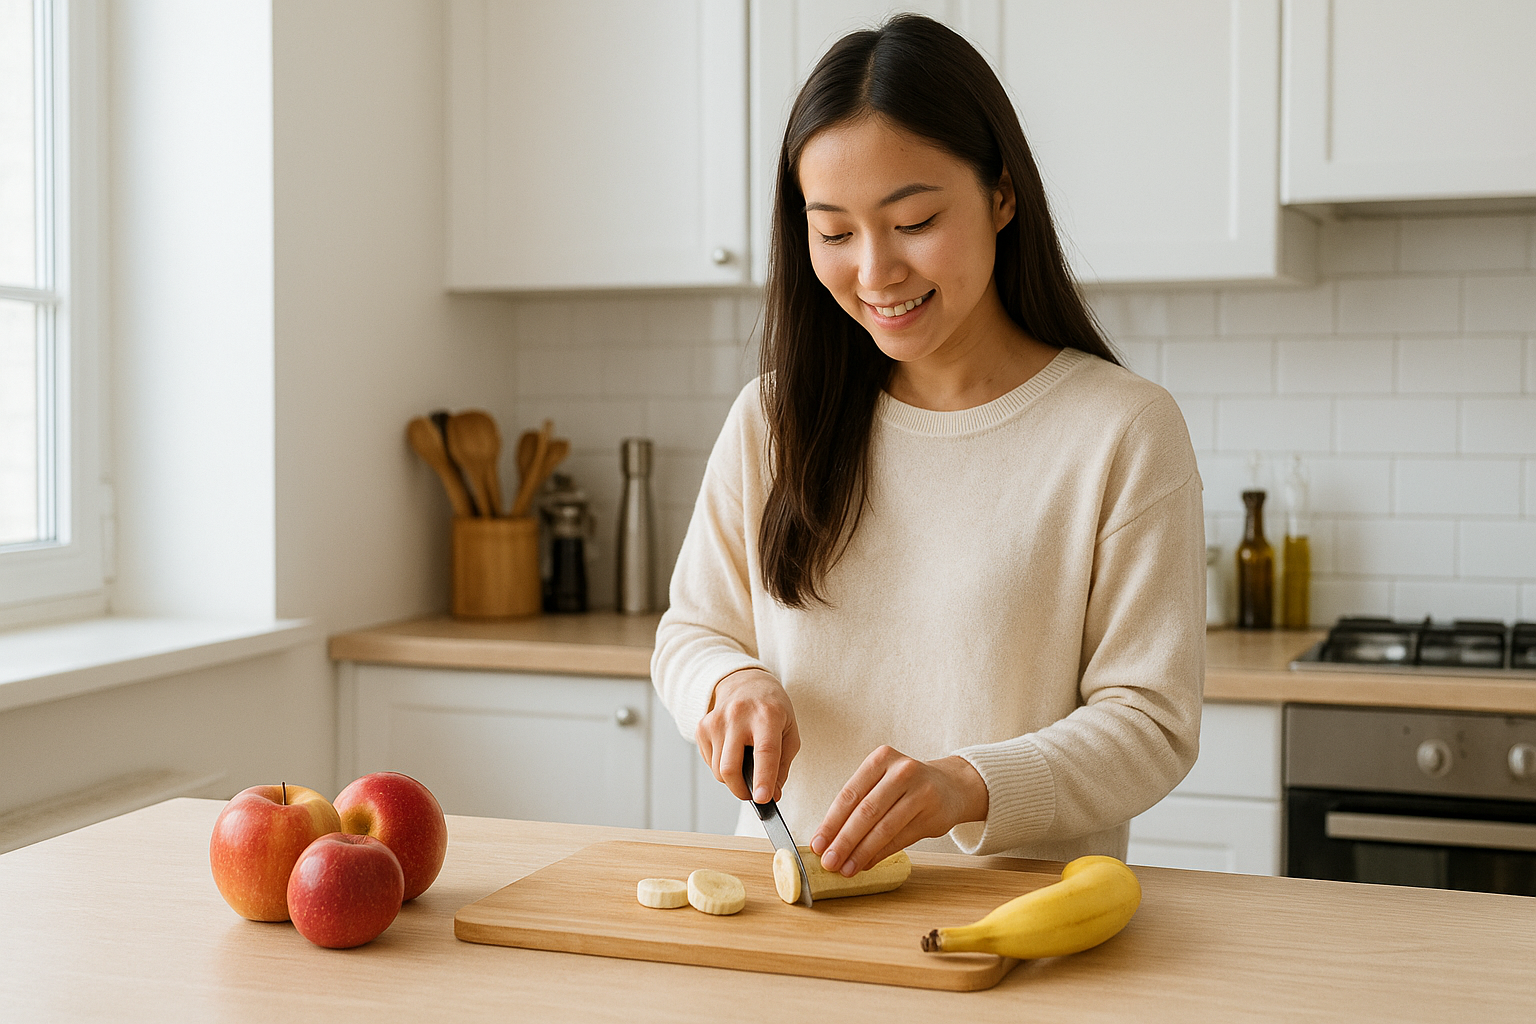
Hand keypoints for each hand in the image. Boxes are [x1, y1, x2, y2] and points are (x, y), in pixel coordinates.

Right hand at [695, 668, 800, 803]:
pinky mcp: (702, 727)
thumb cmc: (772, 710)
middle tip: (753, 795)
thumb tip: (771, 795)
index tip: (763, 800)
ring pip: (718, 770)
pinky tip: (733, 752)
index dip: (763, 778)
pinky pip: (710, 762)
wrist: (745, 682)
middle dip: (741, 791)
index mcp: (767, 715)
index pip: (764, 751)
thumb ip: (782, 766)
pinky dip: (722, 767)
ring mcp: (716, 720)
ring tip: (745, 766)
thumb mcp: (789, 732)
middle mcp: (738, 715)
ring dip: (732, 780)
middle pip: (730, 768)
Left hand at [811, 746, 988, 876]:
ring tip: (845, 869)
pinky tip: (866, 864)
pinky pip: (900, 839)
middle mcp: (901, 771)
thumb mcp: (881, 782)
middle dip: (844, 841)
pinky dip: (880, 854)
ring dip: (861, 852)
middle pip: (866, 812)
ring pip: (884, 828)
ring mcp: (920, 792)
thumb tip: (828, 840)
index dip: (831, 822)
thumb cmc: (906, 786)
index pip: (849, 794)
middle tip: (828, 862)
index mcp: (881, 759)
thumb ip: (857, 805)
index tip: (817, 844)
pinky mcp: (933, 814)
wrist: (951, 786)